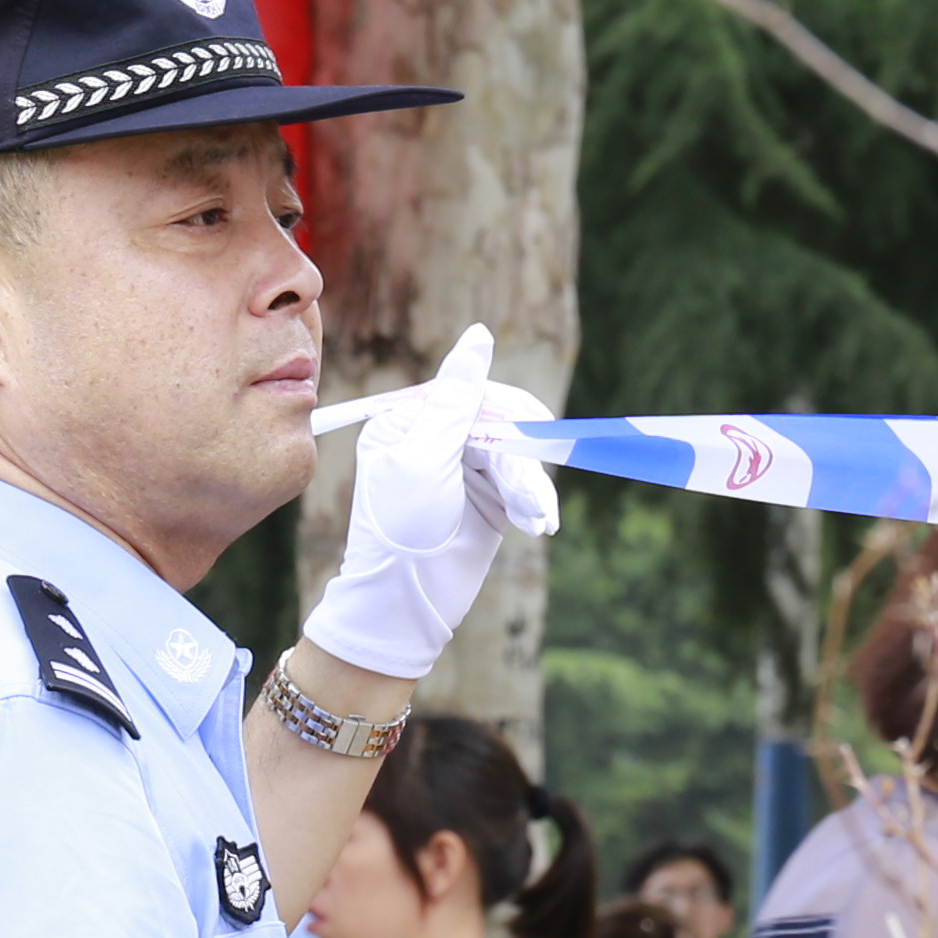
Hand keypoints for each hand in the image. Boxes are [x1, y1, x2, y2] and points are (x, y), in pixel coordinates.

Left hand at [301, 322, 559, 684]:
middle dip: (520, 456)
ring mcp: (463, 468)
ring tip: (536, 517)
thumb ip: (457, 399)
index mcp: (407, 420)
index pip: (468, 392)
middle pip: (499, 421)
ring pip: (516, 454)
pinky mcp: (488, 499)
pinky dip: (532, 501)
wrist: (404, 602)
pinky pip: (523, 484)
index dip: (503, 411)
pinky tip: (538, 522)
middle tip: (530, 490)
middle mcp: (435, 438)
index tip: (529, 431)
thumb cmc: (400, 527)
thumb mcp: (424, 456)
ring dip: (529, 486)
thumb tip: (480, 335)